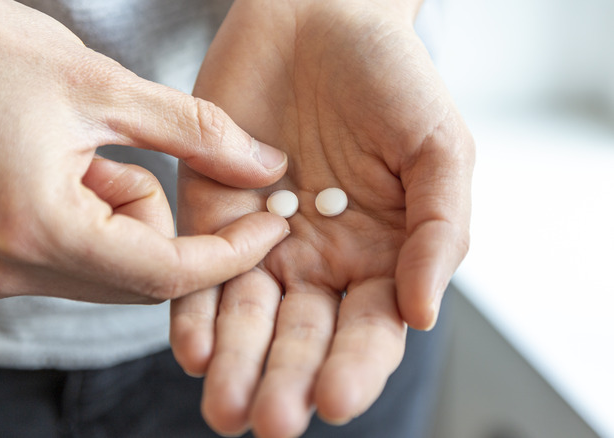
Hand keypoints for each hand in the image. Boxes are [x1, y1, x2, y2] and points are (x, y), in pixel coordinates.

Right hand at [0, 0, 289, 303]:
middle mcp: (8, 269)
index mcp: (37, 229)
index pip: (164, 275)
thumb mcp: (107, 86)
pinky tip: (63, 169)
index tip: (271, 225)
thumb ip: (199, 134)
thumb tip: (268, 167)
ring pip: (109, 271)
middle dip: (161, 221)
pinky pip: (75, 261)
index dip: (230, 254)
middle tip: (127, 151)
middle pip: (139, 278)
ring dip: (123, 217)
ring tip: (82, 152)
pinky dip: (94, 222)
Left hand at [171, 1, 473, 436]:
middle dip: (285, 379)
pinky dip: (194, 309)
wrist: (318, 18)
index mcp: (380, 256)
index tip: (332, 397)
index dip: (354, 367)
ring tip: (224, 407)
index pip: (369, 331)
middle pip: (302, 337)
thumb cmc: (390, 79)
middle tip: (269, 421)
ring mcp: (262, 241)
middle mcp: (319, 260)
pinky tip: (194, 347)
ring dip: (236, 364)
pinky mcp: (209, 212)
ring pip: (247, 317)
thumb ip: (439, 230)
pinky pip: (198, 270)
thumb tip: (424, 314)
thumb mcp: (438, 149)